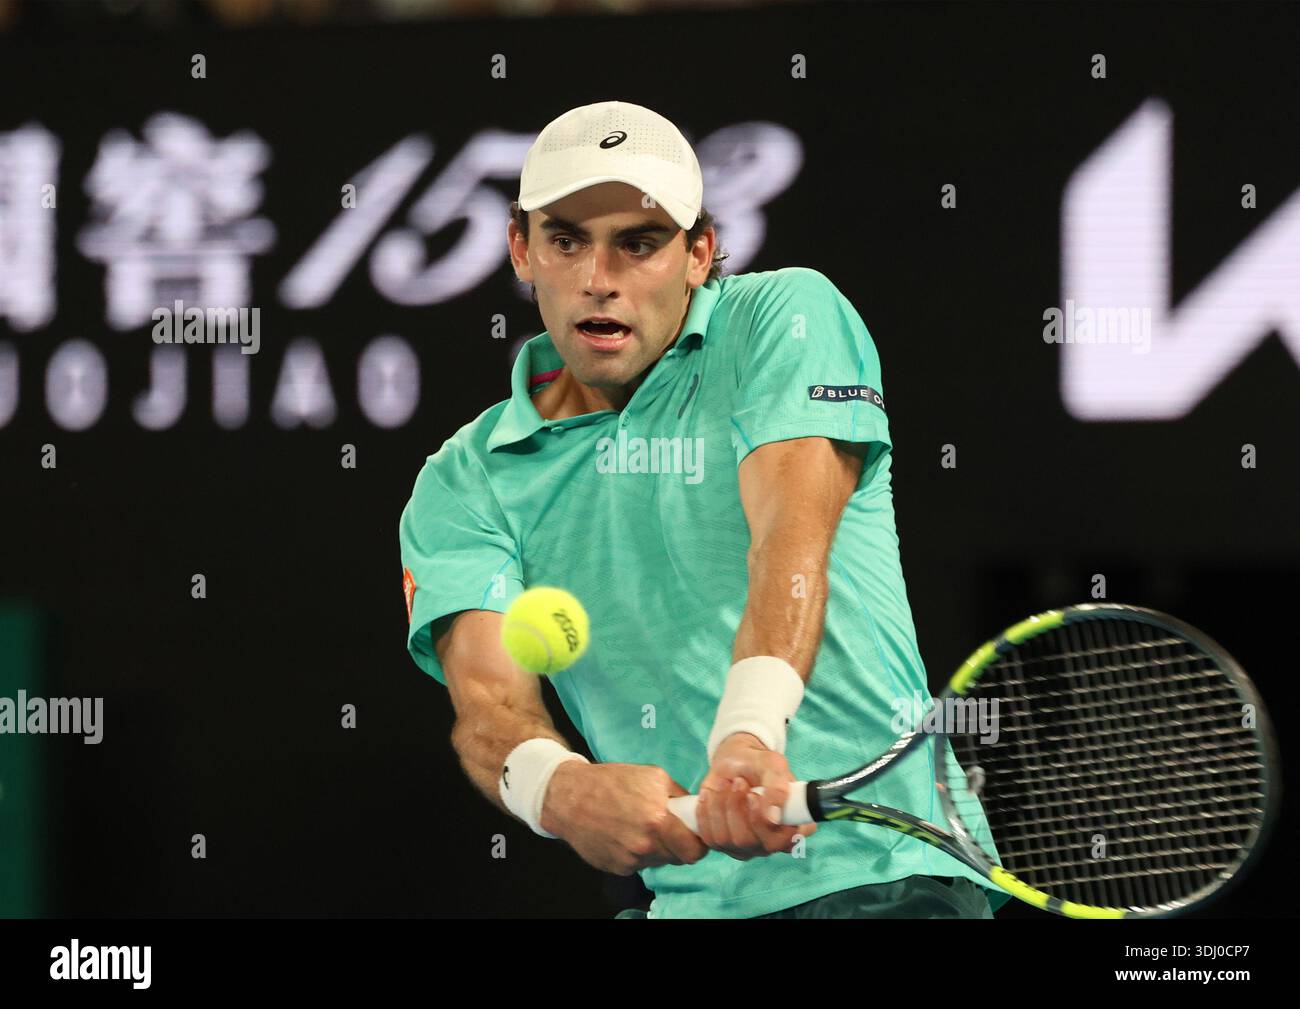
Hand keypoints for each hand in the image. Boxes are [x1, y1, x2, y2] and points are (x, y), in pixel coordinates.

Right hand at [540, 761, 708, 875]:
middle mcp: (645, 844)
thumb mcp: (653, 775)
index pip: (695, 851)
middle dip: (678, 845)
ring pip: (659, 860)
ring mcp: (630, 859)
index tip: (693, 835)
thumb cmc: (611, 781)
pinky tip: (623, 833)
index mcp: (658, 820)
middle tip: (667, 828)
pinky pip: (639, 863)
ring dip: (656, 847)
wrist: (569, 797)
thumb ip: (679, 795)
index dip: (698, 843)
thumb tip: (696, 811)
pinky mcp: (617, 867)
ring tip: (639, 825)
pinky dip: (637, 852)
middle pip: (679, 858)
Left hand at [695, 733, 816, 860]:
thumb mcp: (772, 765)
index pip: (785, 841)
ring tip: (725, 784)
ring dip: (721, 807)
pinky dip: (706, 812)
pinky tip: (710, 794)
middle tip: (738, 782)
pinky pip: (709, 838)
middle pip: (751, 843)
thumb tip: (772, 818)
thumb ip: (777, 788)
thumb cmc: (758, 764)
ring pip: (727, 840)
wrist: (734, 761)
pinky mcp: (723, 845)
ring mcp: (747, 847)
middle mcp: (772, 842)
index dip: (765, 823)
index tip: (753, 795)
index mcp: (793, 824)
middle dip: (738, 809)